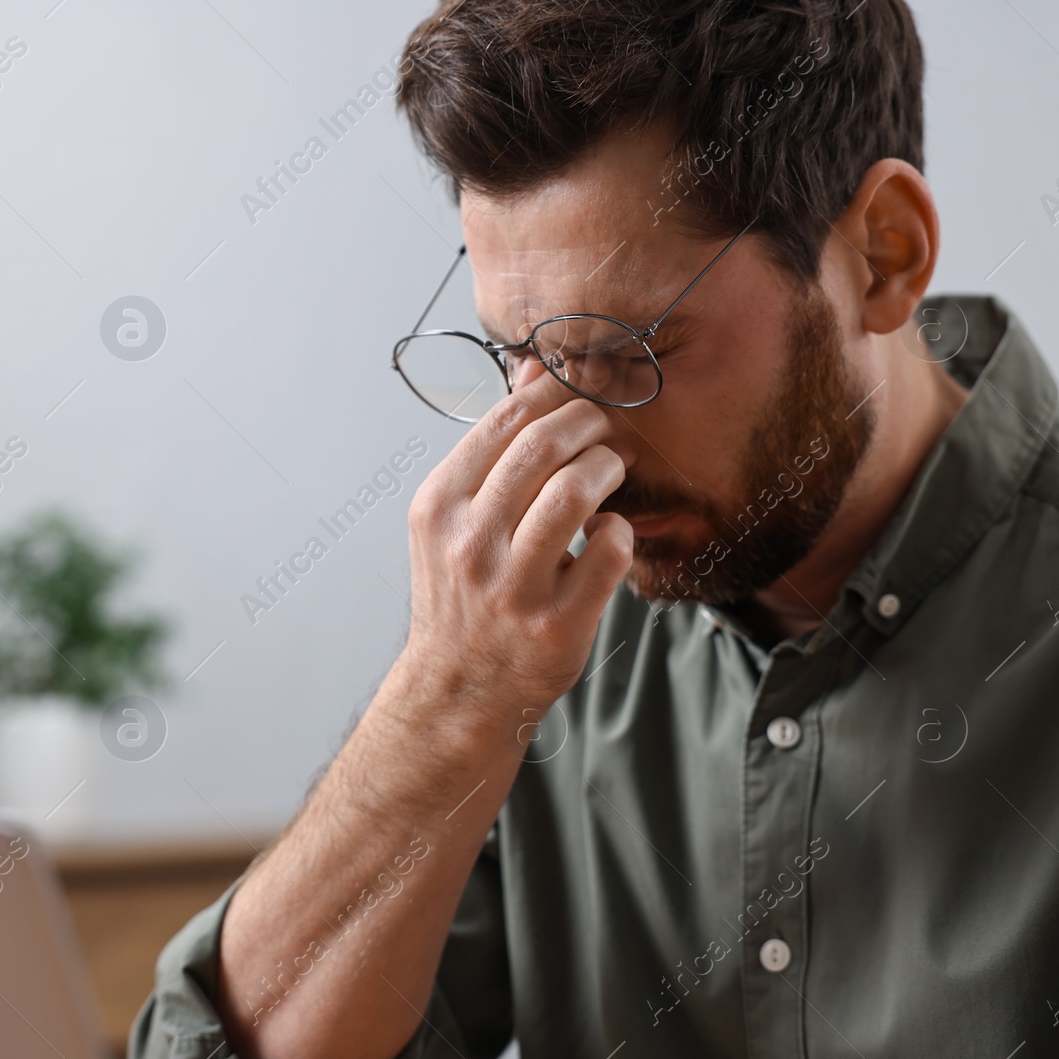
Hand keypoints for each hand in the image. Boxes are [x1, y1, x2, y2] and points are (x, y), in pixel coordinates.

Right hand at [398, 370, 633, 734]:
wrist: (458, 689)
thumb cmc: (463, 595)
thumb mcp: (455, 518)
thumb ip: (493, 447)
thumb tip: (532, 369)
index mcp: (439, 507)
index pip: (503, 422)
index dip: (552, 395)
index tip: (576, 396)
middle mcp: (470, 544)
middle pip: (542, 447)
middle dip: (589, 424)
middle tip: (606, 431)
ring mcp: (512, 588)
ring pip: (576, 494)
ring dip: (607, 469)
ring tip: (612, 472)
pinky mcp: (557, 624)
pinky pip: (609, 552)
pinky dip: (619, 532)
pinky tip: (610, 533)